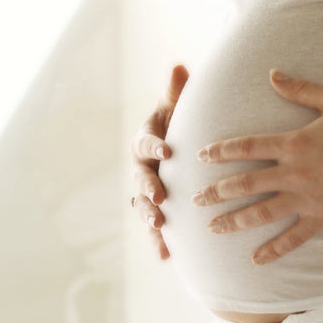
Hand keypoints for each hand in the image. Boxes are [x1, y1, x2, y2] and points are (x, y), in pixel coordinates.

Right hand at [130, 63, 189, 259]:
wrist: (180, 144)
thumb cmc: (179, 120)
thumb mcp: (177, 105)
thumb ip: (176, 90)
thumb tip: (179, 66)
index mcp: (146, 140)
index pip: (147, 141)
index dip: (155, 143)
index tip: (168, 147)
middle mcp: (142, 166)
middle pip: (142, 177)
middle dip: (148, 187)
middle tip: (157, 197)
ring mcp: (147, 189)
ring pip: (144, 204)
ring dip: (150, 217)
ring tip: (159, 227)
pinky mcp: (157, 207)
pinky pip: (156, 226)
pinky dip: (159, 240)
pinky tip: (167, 256)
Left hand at [192, 69, 322, 264]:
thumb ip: (299, 89)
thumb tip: (271, 74)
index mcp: (294, 143)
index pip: (247, 147)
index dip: (221, 151)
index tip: (201, 156)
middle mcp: (296, 172)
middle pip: (246, 183)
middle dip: (217, 191)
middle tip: (194, 198)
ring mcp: (309, 197)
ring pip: (262, 212)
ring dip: (234, 220)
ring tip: (212, 228)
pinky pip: (295, 237)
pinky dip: (275, 249)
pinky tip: (256, 259)